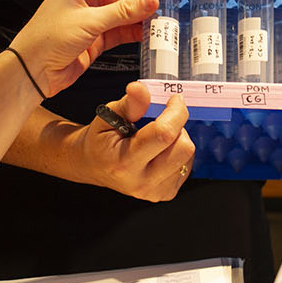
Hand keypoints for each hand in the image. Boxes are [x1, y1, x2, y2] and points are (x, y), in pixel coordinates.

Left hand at [7, 0, 163, 97]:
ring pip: (122, 15)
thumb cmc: (49, 39)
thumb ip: (122, 12)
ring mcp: (90, 22)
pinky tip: (148, 33)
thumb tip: (150, 1)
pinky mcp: (93, 41)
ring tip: (162, 19)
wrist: (32, 72)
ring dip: (140, 17)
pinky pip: (118, 33)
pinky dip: (133, 33)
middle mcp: (85, 2)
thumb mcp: (89, 22)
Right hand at [74, 83, 195, 201]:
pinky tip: (160, 151)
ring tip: (156, 138)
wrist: (94, 166)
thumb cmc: (101, 140)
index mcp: (124, 163)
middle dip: (178, 127)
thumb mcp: (107, 116)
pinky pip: (187, 166)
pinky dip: (177, 152)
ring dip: (178, 139)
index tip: (174, 99)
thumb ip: (128, 103)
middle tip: (163, 119)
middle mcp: (142, 182)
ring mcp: (155, 192)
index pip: (164, 135)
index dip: (176, 112)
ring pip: (188, 156)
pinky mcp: (165, 194)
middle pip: (184, 148)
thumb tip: (139, 88)